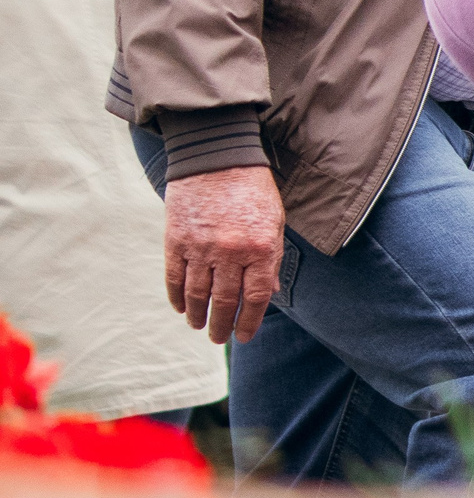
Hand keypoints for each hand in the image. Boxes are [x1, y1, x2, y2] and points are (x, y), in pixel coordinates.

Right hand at [164, 165, 285, 345]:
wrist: (217, 159)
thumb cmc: (253, 190)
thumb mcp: (274, 221)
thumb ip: (271, 258)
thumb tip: (269, 292)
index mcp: (261, 247)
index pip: (255, 297)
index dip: (248, 321)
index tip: (243, 336)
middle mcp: (231, 252)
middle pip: (225, 301)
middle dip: (222, 325)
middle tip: (219, 338)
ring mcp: (201, 247)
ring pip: (198, 294)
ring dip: (198, 315)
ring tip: (199, 326)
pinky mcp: (176, 241)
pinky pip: (175, 277)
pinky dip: (177, 297)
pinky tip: (181, 308)